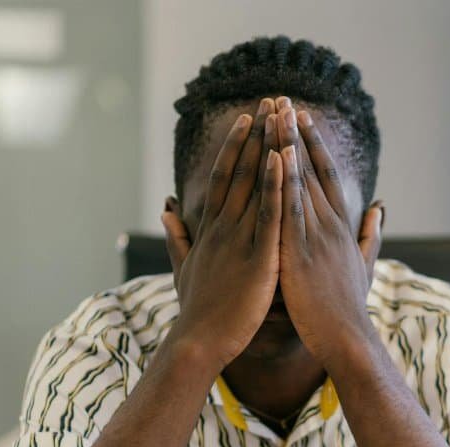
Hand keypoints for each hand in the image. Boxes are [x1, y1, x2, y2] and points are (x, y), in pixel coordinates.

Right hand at [160, 100, 282, 371]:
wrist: (199, 343)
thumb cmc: (197, 311)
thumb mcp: (184, 267)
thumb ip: (178, 236)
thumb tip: (167, 208)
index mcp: (213, 229)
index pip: (225, 176)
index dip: (236, 146)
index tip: (248, 118)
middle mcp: (225, 226)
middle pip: (241, 169)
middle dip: (256, 134)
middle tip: (270, 100)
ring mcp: (240, 239)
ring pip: (254, 183)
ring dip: (267, 147)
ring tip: (279, 115)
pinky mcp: (257, 257)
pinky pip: (268, 215)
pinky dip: (274, 185)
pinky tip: (283, 159)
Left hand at [273, 99, 383, 368]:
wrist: (347, 340)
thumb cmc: (350, 311)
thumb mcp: (364, 267)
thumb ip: (370, 235)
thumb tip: (380, 208)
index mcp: (340, 228)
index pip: (326, 177)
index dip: (314, 147)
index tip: (303, 119)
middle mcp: (330, 225)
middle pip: (311, 169)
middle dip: (297, 133)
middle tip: (284, 99)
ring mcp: (315, 236)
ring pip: (299, 181)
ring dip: (288, 145)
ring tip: (276, 112)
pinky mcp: (299, 251)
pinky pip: (290, 208)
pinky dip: (285, 179)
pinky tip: (278, 154)